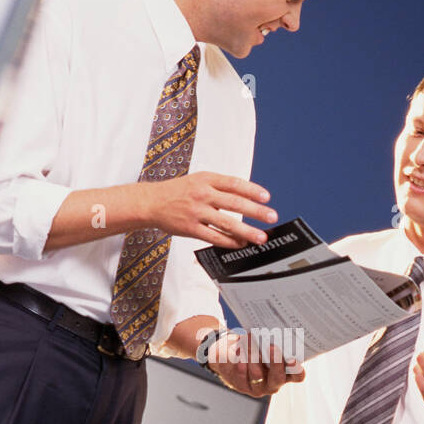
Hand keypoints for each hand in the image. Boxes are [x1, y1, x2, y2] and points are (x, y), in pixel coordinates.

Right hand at [138, 172, 276, 247]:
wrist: (152, 202)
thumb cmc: (178, 191)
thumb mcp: (198, 180)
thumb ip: (220, 186)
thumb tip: (246, 197)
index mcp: (206, 179)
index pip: (234, 183)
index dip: (252, 190)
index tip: (266, 197)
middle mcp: (202, 194)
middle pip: (234, 202)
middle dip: (256, 211)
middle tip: (271, 217)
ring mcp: (196, 212)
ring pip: (227, 222)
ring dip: (246, 231)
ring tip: (260, 237)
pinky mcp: (190, 228)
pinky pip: (214, 237)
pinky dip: (229, 242)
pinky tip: (240, 244)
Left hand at [207, 330, 305, 397]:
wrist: (233, 357)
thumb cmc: (256, 347)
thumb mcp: (266, 342)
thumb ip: (273, 339)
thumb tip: (273, 328)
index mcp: (286, 373)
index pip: (297, 375)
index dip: (297, 369)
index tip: (293, 359)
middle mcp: (274, 382)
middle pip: (278, 377)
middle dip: (275, 362)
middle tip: (271, 347)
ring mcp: (258, 387)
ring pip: (257, 375)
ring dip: (253, 355)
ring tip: (250, 339)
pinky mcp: (242, 386)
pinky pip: (241, 375)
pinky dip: (241, 360)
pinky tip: (239, 349)